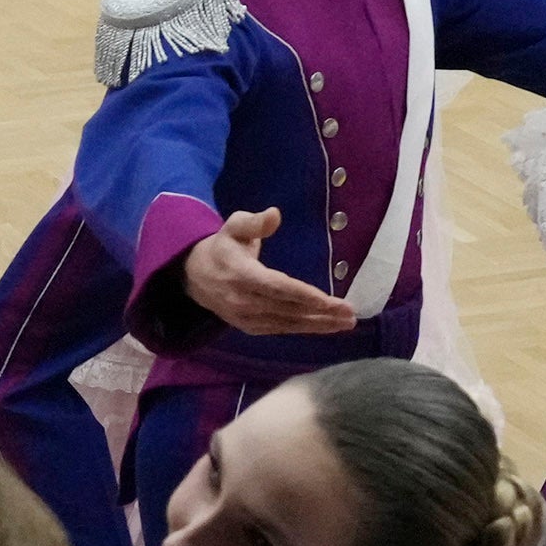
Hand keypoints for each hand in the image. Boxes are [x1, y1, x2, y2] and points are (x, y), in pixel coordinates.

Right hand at [183, 212, 352, 336]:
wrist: (194, 277)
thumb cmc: (223, 247)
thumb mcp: (234, 226)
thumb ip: (254, 222)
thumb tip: (275, 215)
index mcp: (242, 275)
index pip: (278, 288)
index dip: (306, 296)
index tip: (331, 301)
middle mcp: (244, 301)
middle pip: (288, 310)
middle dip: (321, 313)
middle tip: (350, 314)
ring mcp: (247, 318)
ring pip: (288, 324)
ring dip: (319, 325)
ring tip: (346, 323)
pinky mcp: (250, 328)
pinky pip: (282, 330)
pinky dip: (305, 329)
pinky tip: (326, 327)